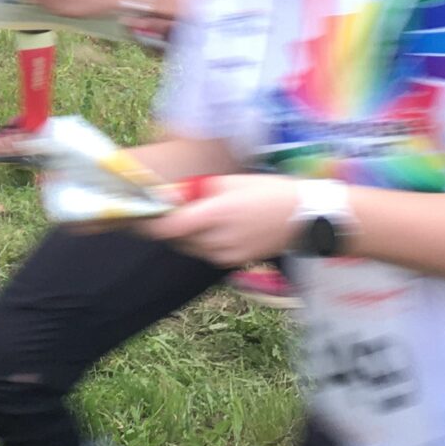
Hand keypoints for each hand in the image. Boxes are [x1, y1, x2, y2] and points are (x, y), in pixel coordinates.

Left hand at [150, 174, 303, 267]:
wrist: (304, 218)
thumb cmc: (267, 192)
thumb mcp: (229, 182)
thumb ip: (195, 192)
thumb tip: (167, 196)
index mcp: (216, 214)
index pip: (168, 228)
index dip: (149, 222)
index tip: (140, 214)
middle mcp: (218, 240)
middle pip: (176, 238)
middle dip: (169, 224)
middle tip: (172, 206)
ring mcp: (226, 255)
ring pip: (189, 247)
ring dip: (185, 233)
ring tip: (200, 213)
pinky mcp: (233, 263)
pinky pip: (205, 253)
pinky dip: (201, 241)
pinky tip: (215, 226)